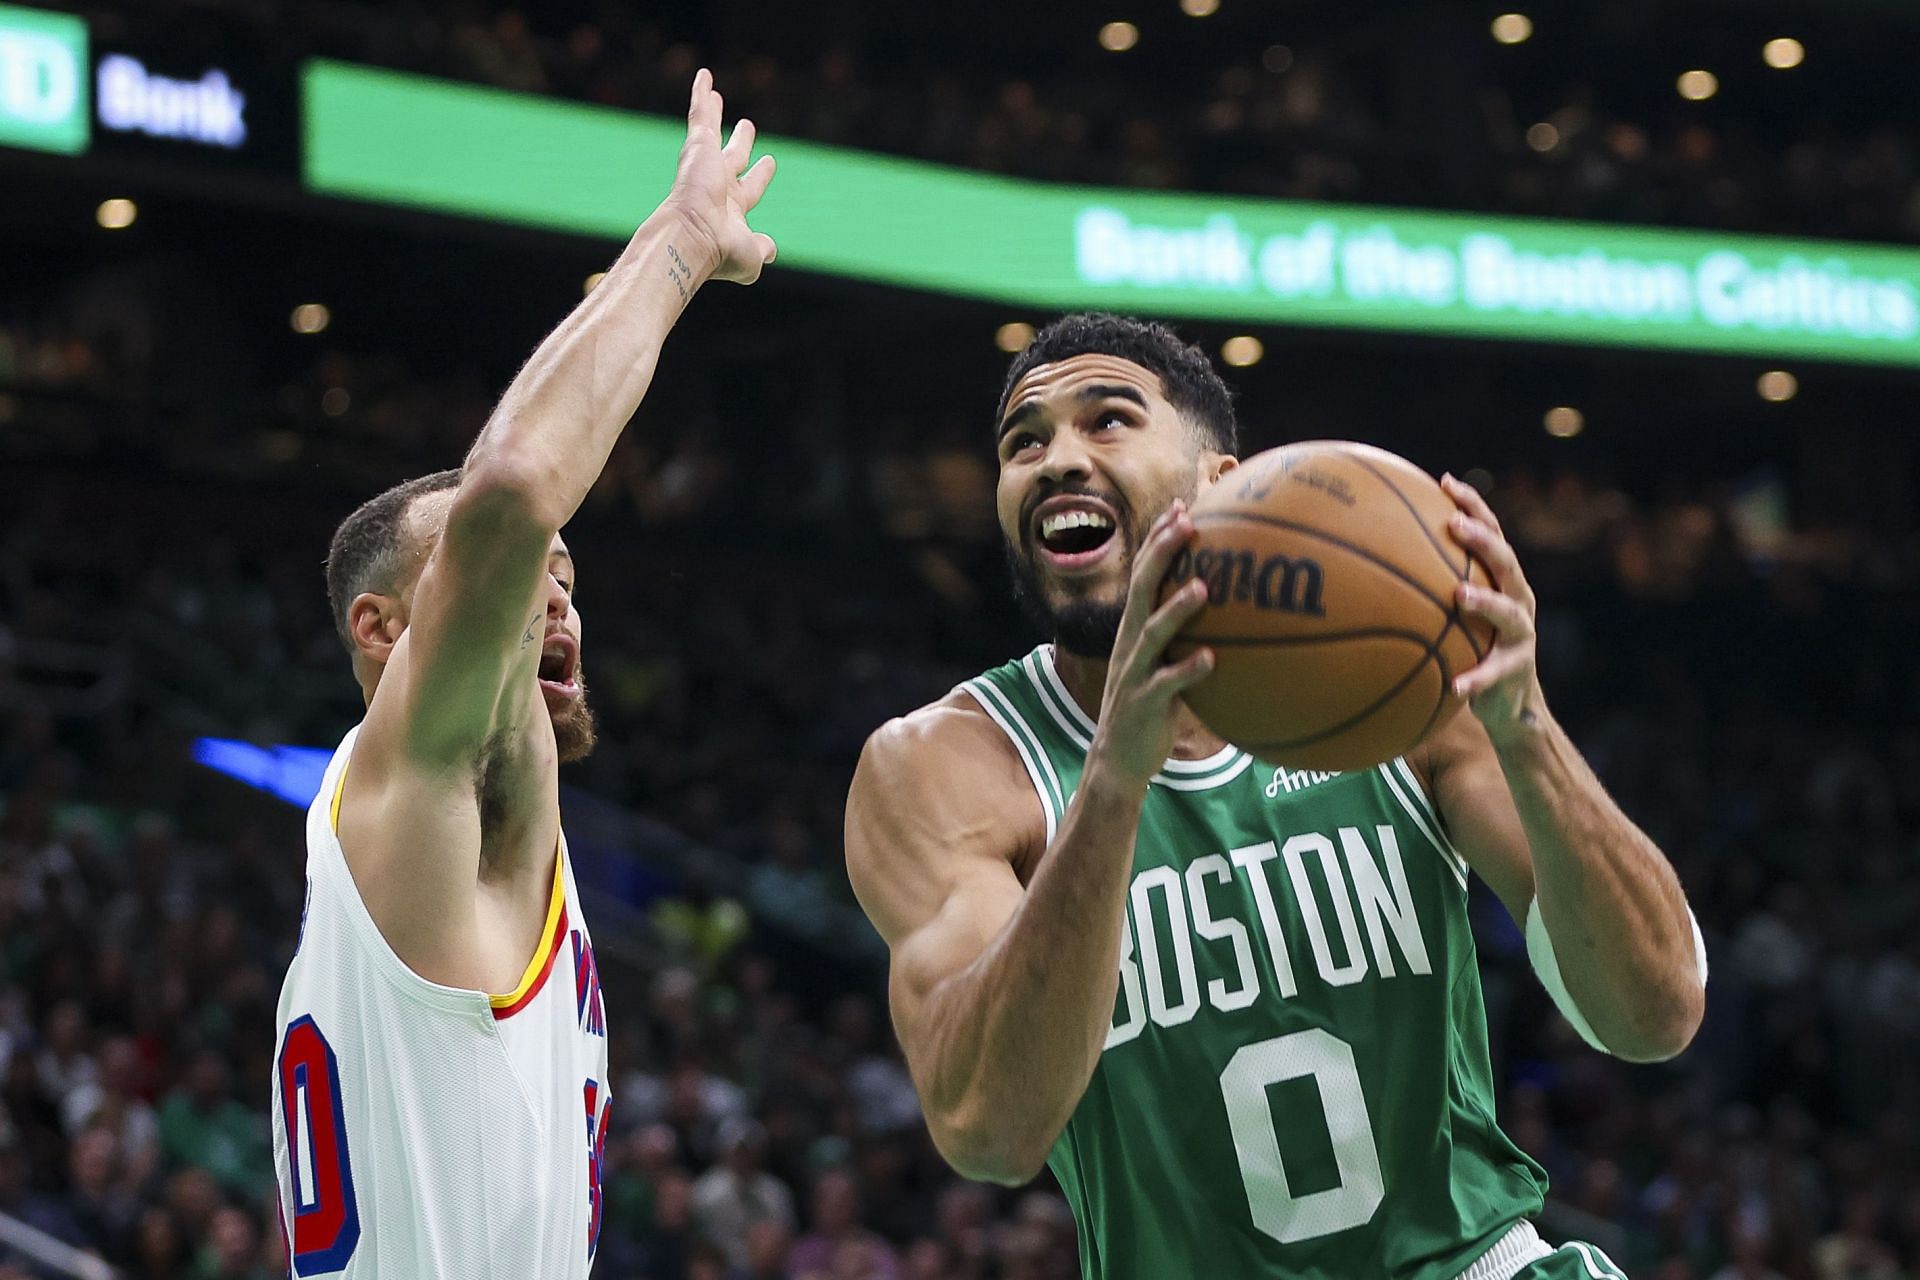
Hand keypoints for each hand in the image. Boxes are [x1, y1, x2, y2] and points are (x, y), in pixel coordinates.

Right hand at [662, 69, 776, 285]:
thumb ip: (762, 249)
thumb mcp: (751, 256)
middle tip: (747, 126)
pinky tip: (704, 74)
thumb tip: (771, 250)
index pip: (749, 188)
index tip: (769, 161)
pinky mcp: (697, 147)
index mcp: (731, 209)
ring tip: (714, 92)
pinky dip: (701, 94)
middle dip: (740, 142)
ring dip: (712, 111)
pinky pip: (700, 114)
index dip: (760, 176)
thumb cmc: (721, 252)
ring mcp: (704, 165)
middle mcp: (717, 185)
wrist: (692, 238)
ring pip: (710, 131)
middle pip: (732, 156)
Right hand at [1087, 501, 1214, 784]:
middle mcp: (1130, 643)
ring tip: (1203, 588)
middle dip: (1161, 552)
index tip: (1182, 505)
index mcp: (1135, 630)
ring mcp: (1134, 672)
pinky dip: (1188, 671)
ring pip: (1151, 633)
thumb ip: (1187, 637)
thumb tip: (1232, 614)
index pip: (1144, 573)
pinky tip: (1211, 659)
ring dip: (1177, 609)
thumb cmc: (1152, 709)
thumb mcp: (1165, 665)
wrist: (1119, 760)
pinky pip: (1166, 684)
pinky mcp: (1143, 703)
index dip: (1158, 538)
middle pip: (1142, 588)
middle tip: (1186, 521)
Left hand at [1442, 474, 1547, 740]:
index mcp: (1502, 582)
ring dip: (1485, 602)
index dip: (1474, 506)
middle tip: (1455, 525)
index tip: (1447, 482)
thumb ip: (1428, 585)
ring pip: (1508, 614)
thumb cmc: (1472, 647)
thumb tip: (1370, 556)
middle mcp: (1518, 601)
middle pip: (1506, 562)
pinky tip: (1454, 686)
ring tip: (1459, 595)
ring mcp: (1521, 636)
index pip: (1492, 534)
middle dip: (1483, 540)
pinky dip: (1474, 678)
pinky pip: (1492, 674)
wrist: (1510, 704)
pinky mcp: (1516, 672)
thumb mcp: (1455, 615)